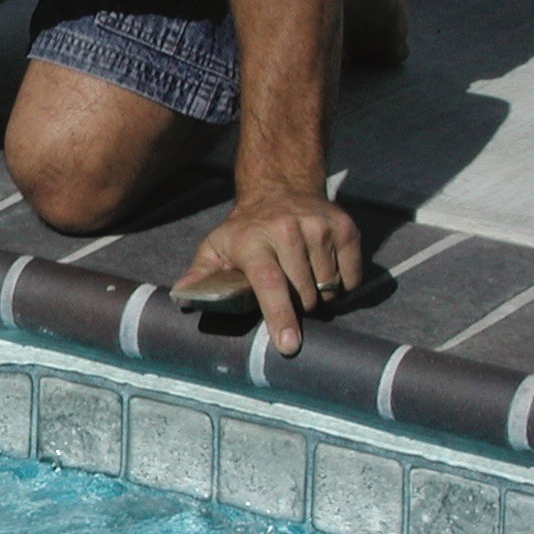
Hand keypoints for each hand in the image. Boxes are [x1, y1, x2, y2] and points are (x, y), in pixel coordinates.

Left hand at [173, 189, 359, 355]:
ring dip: (320, 296)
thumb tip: (182, 297)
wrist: (280, 189)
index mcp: (254, 242)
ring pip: (329, 286)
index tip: (288, 344)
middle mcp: (288, 231)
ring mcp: (319, 227)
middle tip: (288, 298)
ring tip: (303, 282)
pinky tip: (323, 271)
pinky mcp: (344, 227)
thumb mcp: (215, 248)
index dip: (280, 316)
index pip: (270, 284)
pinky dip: (341, 284)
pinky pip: (351, 275)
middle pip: (304, 292)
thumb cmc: (243, 231)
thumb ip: (200, 274)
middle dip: (299, 308)